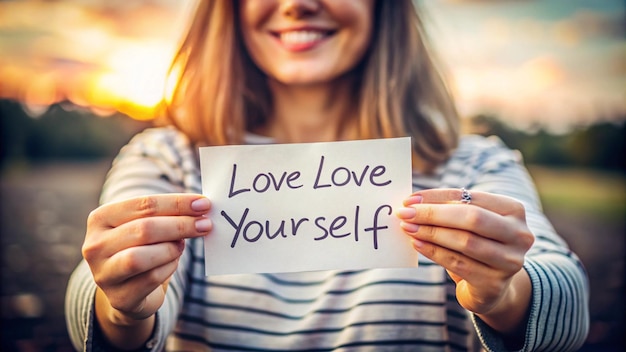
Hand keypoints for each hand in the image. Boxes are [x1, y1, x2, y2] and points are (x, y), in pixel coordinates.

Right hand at [82, 194, 211, 323]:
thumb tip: (201, 206)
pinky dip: (169, 268)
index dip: (177, 203)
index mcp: (101, 218)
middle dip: (180, 225)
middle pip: (144, 229)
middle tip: (206, 224)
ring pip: (141, 257)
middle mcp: (95, 245)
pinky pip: (150, 279)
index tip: (204, 203)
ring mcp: (104, 274)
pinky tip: (172, 263)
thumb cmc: (143, 249)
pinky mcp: (119, 298)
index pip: (144, 205)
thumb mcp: (148, 226)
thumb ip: (167, 214)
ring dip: (171, 249)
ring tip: (182, 245)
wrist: (129, 291)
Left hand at [396, 189, 533, 334]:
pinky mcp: (495, 284)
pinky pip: (458, 264)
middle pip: (471, 218)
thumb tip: (413, 203)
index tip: (410, 199)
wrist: (492, 287)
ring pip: (465, 242)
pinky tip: (417, 244)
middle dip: (433, 214)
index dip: (438, 197)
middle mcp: (519, 234)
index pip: (470, 197)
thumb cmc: (476, 245)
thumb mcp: (469, 224)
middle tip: (405, 213)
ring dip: (431, 233)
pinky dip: (434, 252)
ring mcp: (510, 261)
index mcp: (514, 210)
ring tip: (408, 228)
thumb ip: (449, 210)